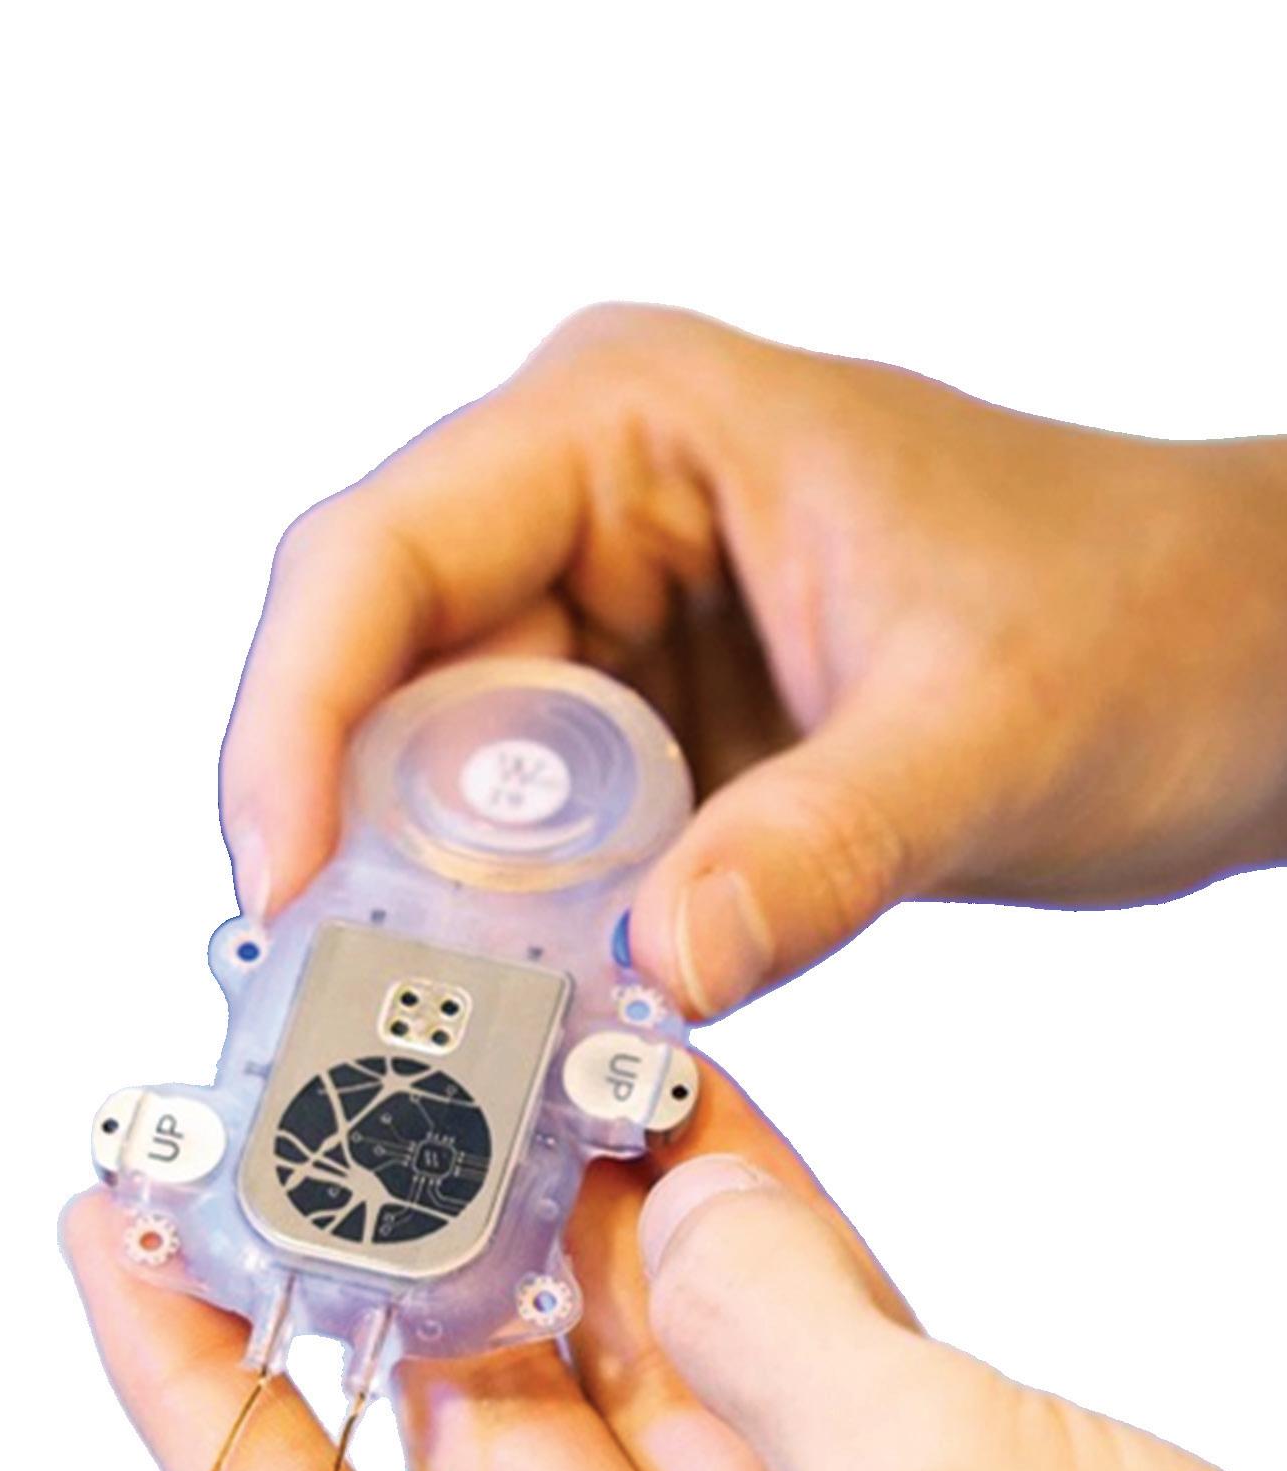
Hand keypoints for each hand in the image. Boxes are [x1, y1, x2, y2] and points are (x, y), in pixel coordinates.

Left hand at [63, 1082, 1286, 1470]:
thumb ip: (761, 1325)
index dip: (194, 1396)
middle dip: (398, 1266)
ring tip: (488, 1041)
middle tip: (323, 1074)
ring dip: (571, 1232)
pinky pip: (778, 1389)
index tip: (107, 1225)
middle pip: (468, 1458)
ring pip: (631, 1401)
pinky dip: (733, 1253)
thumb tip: (650, 1195)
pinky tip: (676, 1104)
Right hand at [223, 307, 1286, 1013]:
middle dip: (335, 845)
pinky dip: (495, 947)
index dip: (293, 721)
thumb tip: (652, 969)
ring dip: (408, 917)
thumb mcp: (994, 737)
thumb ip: (822, 850)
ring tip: (411, 1050)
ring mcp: (596, 626)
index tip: (281, 885)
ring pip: (414, 780)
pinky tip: (506, 1037)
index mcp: (632, 420)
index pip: (375, 554)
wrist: (1257, 663)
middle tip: (330, 1015)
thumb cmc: (1157, 619)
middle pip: (362, 676)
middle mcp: (580, 505)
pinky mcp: (629, 744)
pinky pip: (503, 850)